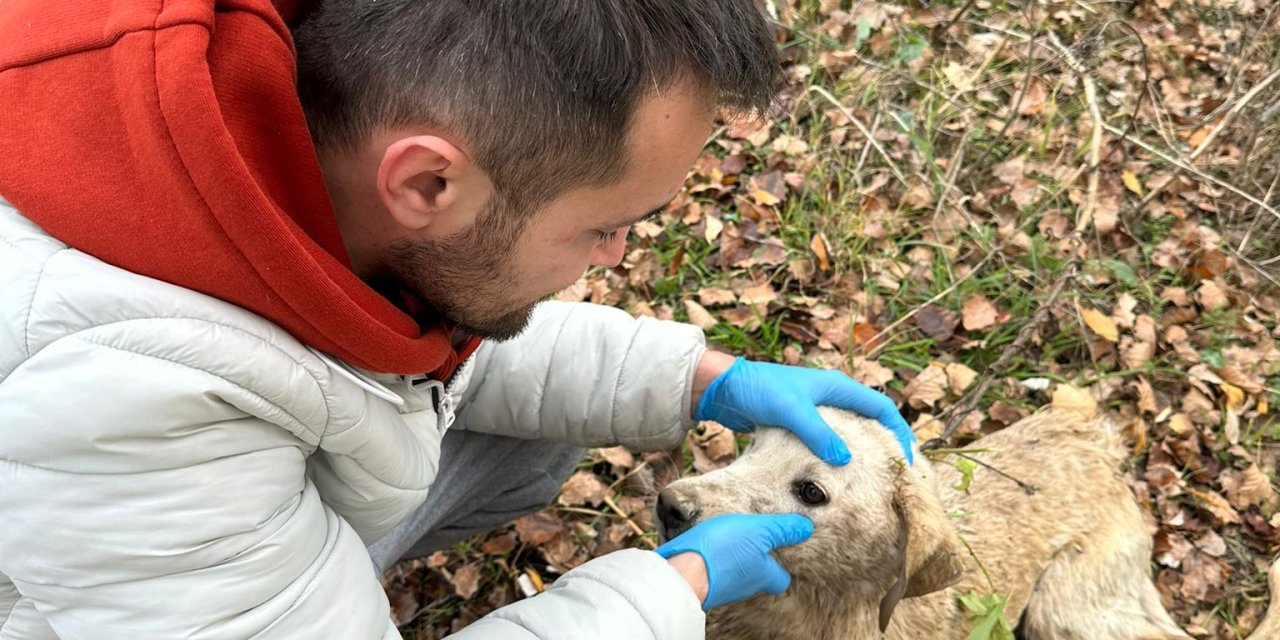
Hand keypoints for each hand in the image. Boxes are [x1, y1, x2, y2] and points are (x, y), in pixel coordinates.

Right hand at [656, 513, 812, 609]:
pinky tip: (706, 545)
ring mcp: (722, 588)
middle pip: (757, 577)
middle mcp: (744, 586)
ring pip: (734, 574)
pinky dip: (712, 560)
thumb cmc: (724, 550)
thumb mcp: (759, 531)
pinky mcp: (700, 583)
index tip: (781, 552)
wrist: (682, 572)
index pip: (781, 580)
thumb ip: (782, 529)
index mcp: (763, 575)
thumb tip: (806, 528)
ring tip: (728, 539)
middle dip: (756, 562)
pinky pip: (712, 571)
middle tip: (752, 542)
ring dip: (733, 559)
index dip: (782, 568)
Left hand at [695, 356, 914, 464]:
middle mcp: (831, 397)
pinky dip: (837, 456)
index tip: (907, 458)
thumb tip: (845, 460)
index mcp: (837, 387)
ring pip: (849, 433)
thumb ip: (818, 433)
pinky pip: (828, 442)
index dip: (898, 431)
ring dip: (861, 453)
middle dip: (884, 445)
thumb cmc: (758, 390)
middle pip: (869, 421)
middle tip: (894, 474)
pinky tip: (836, 477)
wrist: (724, 389)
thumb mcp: (791, 410)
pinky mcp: (800, 424)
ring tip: (870, 480)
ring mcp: (816, 410)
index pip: (881, 408)